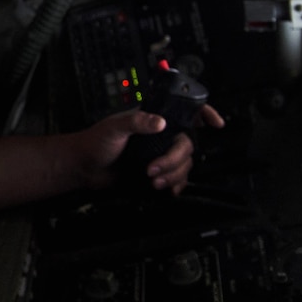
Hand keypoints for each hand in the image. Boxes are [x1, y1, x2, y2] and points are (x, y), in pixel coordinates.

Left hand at [74, 104, 224, 194]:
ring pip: (184, 164)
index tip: (216, 123)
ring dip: (172, 175)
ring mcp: (159, 154)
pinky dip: (175, 185)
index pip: (183, 111)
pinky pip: (178, 179)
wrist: (84, 168)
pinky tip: (167, 190)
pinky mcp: (156, 171)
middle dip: (174, 160)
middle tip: (153, 169)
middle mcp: (159, 136)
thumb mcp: (115, 127)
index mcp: (152, 119)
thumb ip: (137, 121)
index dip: (204, 114)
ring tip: (152, 181)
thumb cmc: (95, 142)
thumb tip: (160, 122)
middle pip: (187, 145)